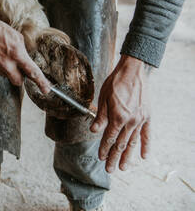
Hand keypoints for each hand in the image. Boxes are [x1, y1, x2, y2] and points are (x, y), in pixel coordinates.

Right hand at [0, 7, 49, 92]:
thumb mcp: (16, 36)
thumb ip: (22, 50)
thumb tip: (25, 59)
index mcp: (17, 54)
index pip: (33, 72)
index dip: (41, 82)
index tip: (46, 90)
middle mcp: (7, 64)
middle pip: (19, 81)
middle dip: (21, 77)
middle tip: (19, 68)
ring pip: (7, 75)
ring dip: (8, 69)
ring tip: (2, 54)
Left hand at [90, 54, 150, 172]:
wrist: (132, 71)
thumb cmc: (115, 83)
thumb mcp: (103, 98)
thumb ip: (100, 116)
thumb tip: (94, 130)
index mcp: (118, 117)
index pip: (109, 138)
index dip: (104, 148)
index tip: (100, 157)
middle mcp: (130, 121)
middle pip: (121, 144)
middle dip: (114, 157)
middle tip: (110, 169)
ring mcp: (140, 120)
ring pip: (133, 142)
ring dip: (128, 156)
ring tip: (123, 167)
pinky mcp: (147, 116)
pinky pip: (147, 134)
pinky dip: (146, 145)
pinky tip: (144, 156)